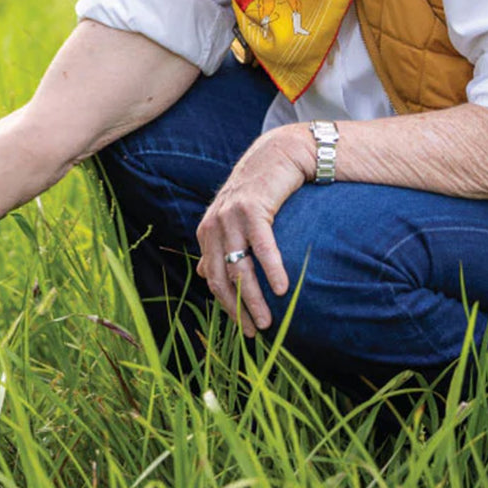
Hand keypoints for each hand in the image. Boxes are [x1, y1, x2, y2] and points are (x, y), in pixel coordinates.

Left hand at [196, 123, 312, 335]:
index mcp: (208, 233)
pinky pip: (262, 245)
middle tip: (258, 332)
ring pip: (240, 267)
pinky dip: (271, 268)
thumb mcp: (233, 219)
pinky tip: (282, 288)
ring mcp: (230, 215)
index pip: (213, 280)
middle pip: (224, 277)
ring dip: (255, 298)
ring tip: (270, 321)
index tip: (246, 330)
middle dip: (240, 309)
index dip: (228, 307)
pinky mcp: (252, 206)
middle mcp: (214, 225)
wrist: (277, 154)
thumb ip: (220, 246)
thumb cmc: (258, 191)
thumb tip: (205, 273)